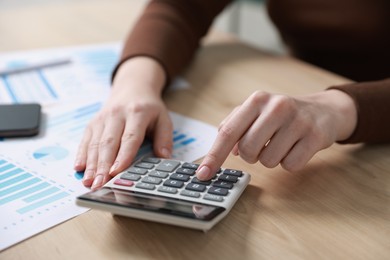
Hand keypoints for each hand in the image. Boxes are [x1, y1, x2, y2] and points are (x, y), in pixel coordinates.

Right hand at [74, 57, 172, 189]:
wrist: (132, 87)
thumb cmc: (149, 108)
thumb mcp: (163, 118)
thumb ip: (165, 138)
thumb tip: (164, 158)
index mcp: (137, 113)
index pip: (130, 137)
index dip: (123, 156)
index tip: (117, 172)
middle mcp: (117, 115)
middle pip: (108, 143)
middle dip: (103, 165)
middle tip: (99, 184)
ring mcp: (102, 118)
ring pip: (94, 143)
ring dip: (91, 164)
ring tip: (88, 182)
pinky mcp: (93, 122)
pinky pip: (85, 140)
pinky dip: (81, 154)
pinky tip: (79, 168)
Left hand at [196, 89, 356, 179]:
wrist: (324, 111)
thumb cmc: (282, 114)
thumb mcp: (256, 111)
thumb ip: (234, 125)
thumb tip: (227, 150)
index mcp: (257, 100)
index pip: (228, 132)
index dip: (214, 156)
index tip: (203, 174)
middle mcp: (277, 107)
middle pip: (247, 150)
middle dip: (250, 156)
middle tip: (262, 146)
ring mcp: (298, 121)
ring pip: (268, 161)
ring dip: (271, 159)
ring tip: (281, 144)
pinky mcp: (315, 137)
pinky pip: (290, 165)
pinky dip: (289, 162)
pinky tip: (296, 148)